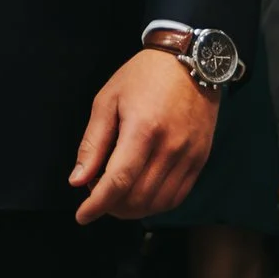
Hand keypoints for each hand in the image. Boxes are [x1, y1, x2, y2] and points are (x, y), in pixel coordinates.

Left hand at [70, 49, 217, 226]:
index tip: (82, 215)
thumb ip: (93, 143)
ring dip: (132, 208)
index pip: (118, 181)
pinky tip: (140, 193)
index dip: (97, 204)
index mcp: (143, 130)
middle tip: (96, 192)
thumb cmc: (143, 77)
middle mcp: (170, 147)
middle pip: (137, 198)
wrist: (190, 62)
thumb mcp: (107, 101)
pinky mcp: (200, 160)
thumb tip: (78, 180)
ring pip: (157, 203)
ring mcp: (189, 156)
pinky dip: (155, 204)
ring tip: (116, 193)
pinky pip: (177, 197)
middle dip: (111, 206)